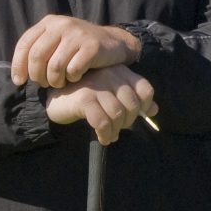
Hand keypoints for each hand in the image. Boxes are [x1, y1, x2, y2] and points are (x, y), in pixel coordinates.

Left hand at [12, 15, 139, 88]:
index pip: (24, 45)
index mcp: (49, 22)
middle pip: (37, 57)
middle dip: (37, 76)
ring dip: (55, 81)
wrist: (113, 43)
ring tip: (60, 83)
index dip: (18, 66)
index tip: (20, 81)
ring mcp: (78, 34)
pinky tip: (76, 77)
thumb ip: (39, 50)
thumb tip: (18, 75)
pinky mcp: (92, 46)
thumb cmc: (78, 47)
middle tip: (45, 84)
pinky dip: (72, 78)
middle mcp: (62, 24)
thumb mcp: (57, 41)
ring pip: (54, 66)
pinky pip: (73, 70)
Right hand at [43, 65, 157, 144]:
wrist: (56, 98)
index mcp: (121, 72)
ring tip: (110, 136)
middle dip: (128, 122)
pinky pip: (102, 121)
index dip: (145, 107)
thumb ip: (133, 99)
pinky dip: (105, 134)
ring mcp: (97, 85)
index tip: (135, 117)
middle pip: (132, 105)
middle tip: (118, 129)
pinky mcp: (85, 98)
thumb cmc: (87, 96)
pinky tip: (103, 138)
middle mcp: (111, 75)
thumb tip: (155, 110)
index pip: (145, 89)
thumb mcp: (112, 94)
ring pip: (117, 114)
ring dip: (115, 131)